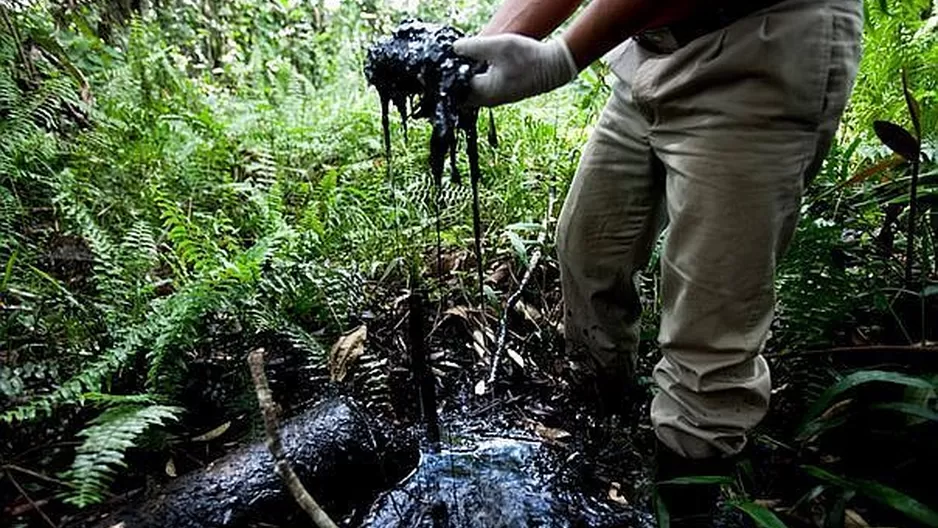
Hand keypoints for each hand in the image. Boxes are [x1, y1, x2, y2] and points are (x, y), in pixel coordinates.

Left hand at [453, 33, 578, 106]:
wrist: (553, 68)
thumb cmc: (529, 57)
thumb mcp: (499, 46)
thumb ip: (474, 47)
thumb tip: (454, 49)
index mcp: (484, 92)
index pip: (454, 87)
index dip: (445, 75)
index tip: (440, 65)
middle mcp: (487, 100)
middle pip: (459, 95)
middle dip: (452, 81)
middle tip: (448, 65)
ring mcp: (495, 99)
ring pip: (469, 94)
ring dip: (463, 81)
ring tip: (459, 64)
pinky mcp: (500, 94)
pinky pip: (479, 91)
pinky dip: (473, 81)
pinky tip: (474, 67)